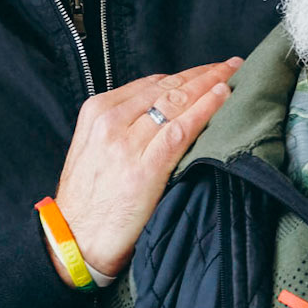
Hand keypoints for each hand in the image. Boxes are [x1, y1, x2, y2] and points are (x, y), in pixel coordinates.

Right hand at [52, 59, 242, 280]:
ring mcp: (127, 143)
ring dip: (210, 85)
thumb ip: (122, 128)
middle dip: (203, 74)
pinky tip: (223, 99)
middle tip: (232, 65)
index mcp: (98, 113)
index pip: (151, 84)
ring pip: (177, 103)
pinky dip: (205, 110)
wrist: (72, 241)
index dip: (184, 75)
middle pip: (167, 88)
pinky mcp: (144, 168)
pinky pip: (181, 130)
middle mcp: (111, 121)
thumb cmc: (87, 203)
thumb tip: (162, 113)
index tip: (208, 70)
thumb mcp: (94, 151)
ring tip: (235, 76)